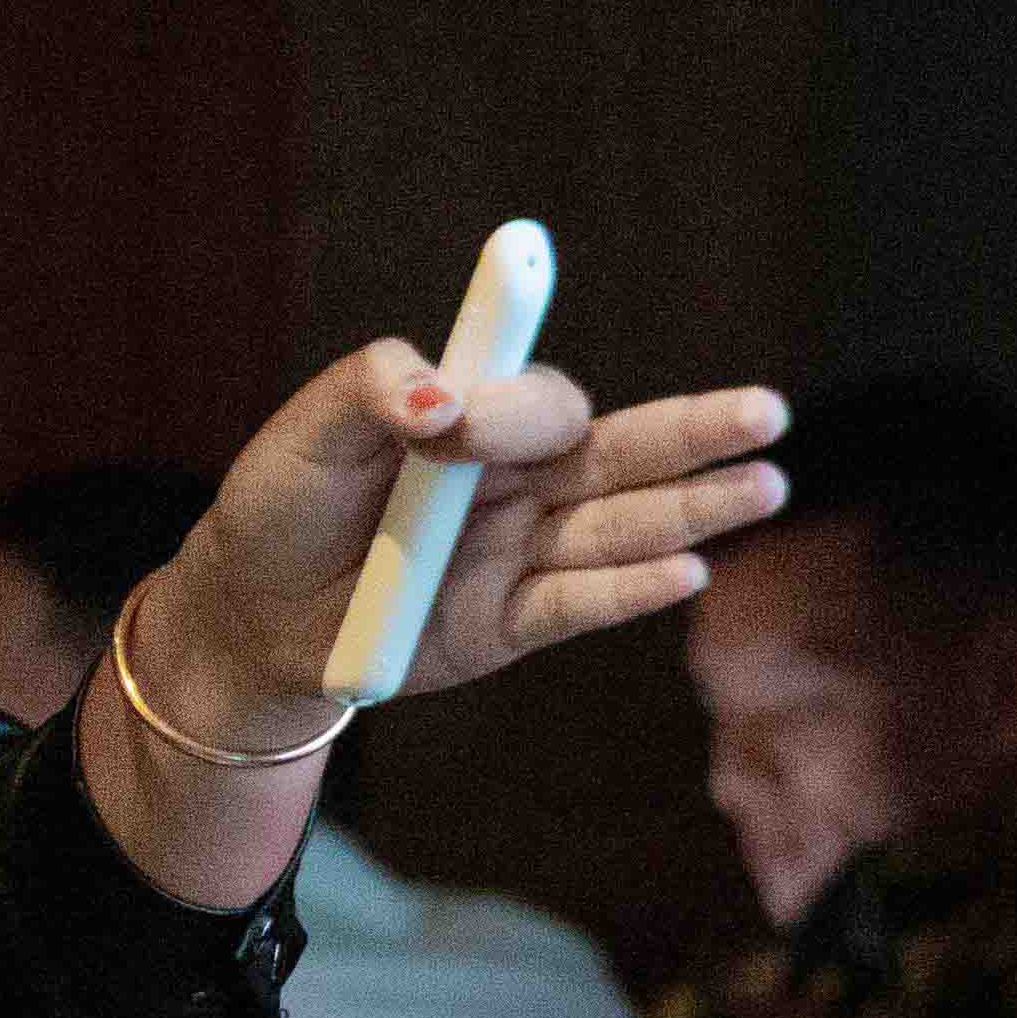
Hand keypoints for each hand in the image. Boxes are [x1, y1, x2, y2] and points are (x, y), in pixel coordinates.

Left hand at [138, 340, 793, 740]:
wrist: (248, 616)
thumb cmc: (281, 506)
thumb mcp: (304, 436)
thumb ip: (371, 391)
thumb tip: (443, 397)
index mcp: (475, 418)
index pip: (538, 398)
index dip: (519, 404)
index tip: (459, 419)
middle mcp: (515, 481)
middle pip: (622, 450)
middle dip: (697, 431)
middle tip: (769, 412)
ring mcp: (518, 554)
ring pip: (622, 525)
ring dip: (695, 508)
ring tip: (767, 485)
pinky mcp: (507, 626)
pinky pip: (578, 605)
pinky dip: (629, 591)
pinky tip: (688, 572)